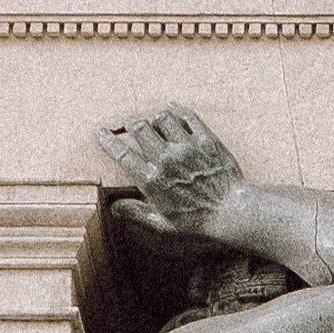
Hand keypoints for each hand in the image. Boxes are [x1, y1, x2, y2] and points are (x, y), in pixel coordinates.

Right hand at [98, 104, 245, 239]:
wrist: (232, 212)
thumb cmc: (197, 221)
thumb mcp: (162, 224)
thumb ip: (136, 213)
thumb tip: (113, 208)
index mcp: (152, 180)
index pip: (122, 154)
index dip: (108, 140)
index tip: (101, 132)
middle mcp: (167, 160)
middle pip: (139, 128)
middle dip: (130, 123)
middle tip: (129, 124)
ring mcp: (187, 148)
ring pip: (162, 118)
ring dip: (153, 117)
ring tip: (152, 121)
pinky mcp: (206, 140)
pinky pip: (188, 116)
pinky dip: (177, 110)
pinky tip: (171, 108)